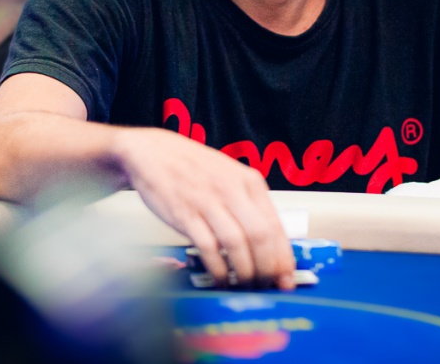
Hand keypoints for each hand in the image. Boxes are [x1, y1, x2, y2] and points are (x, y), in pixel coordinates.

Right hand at [112, 127, 294, 288]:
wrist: (152, 152)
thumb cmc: (193, 167)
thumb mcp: (230, 176)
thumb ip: (249, 204)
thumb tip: (269, 244)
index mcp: (249, 181)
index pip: (276, 225)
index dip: (283, 257)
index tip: (287, 278)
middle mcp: (232, 190)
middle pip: (260, 236)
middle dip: (268, 269)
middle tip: (267, 287)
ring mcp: (208, 202)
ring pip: (237, 244)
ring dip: (244, 272)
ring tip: (246, 286)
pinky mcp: (185, 214)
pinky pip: (208, 247)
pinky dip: (218, 268)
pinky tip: (221, 279)